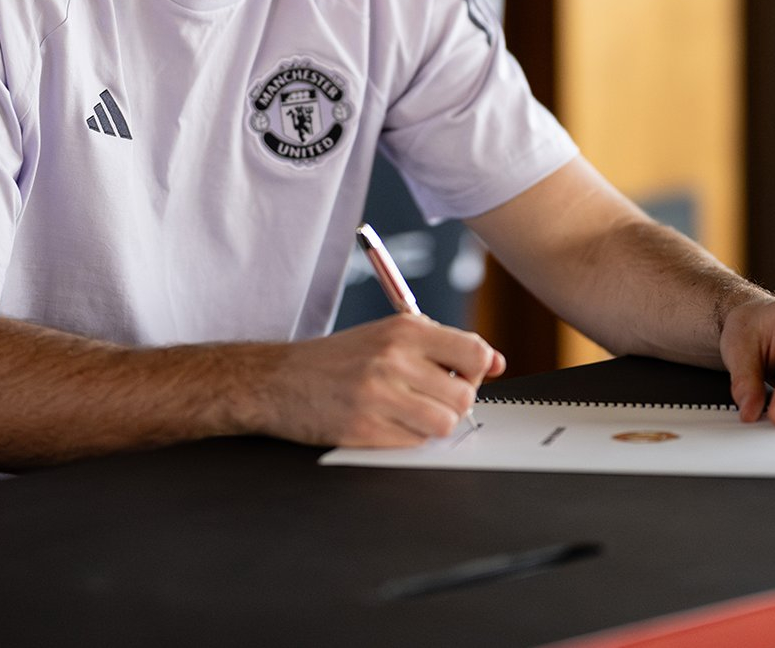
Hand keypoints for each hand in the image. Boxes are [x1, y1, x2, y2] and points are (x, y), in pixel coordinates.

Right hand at [268, 316, 504, 448]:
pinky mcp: (365, 429)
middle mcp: (393, 359)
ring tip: (409, 411)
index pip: (474, 352)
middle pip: (465, 395)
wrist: (278, 380)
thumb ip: (442, 345)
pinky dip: (409, 439)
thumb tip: (495, 363)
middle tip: (430, 396)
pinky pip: (415, 444)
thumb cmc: (338, 358)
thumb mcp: (388, 335)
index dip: (478, 370)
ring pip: (445, 424)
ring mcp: (378, 396)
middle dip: (455, 402)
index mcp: (404, 329)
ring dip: (434, 424)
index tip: (464, 374)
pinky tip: (386, 423)